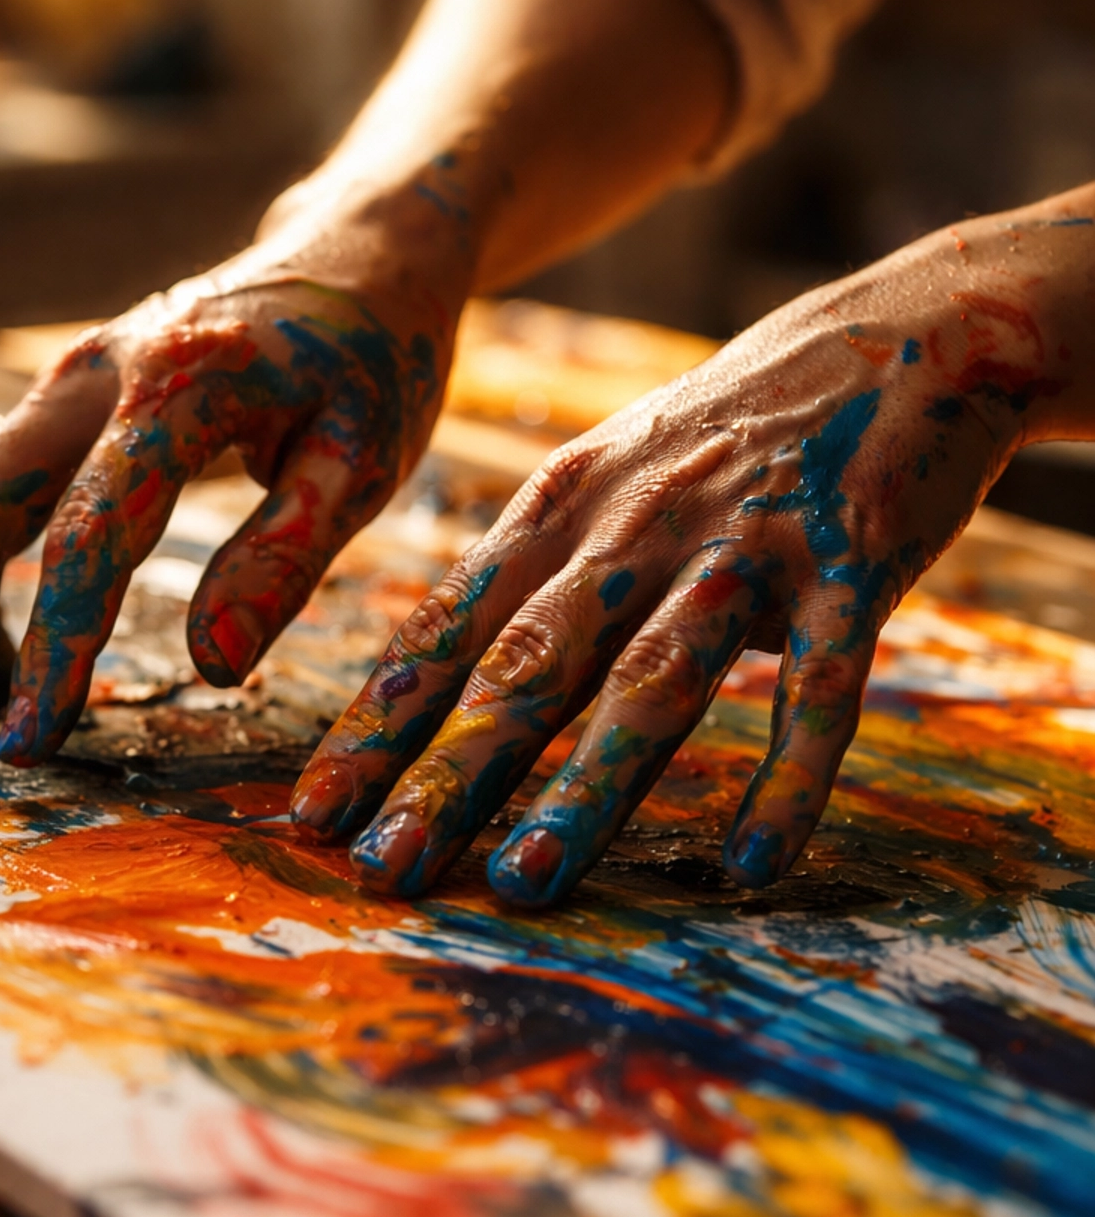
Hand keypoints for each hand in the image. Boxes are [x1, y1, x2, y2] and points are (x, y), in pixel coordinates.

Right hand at [0, 187, 461, 764]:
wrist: (355, 255)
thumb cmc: (371, 364)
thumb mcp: (363, 461)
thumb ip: (285, 559)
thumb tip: (214, 669)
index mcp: (179, 383)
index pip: (91, 534)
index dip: (56, 647)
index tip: (33, 744)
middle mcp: (95, 371)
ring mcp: (65, 382)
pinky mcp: (60, 403)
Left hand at [291, 200, 1094, 903]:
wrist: (902, 334)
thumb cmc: (728, 434)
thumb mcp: (610, 479)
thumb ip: (538, 575)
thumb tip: (441, 685)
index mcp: (563, 507)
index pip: (449, 628)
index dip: (380, 723)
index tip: (314, 810)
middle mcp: (638, 525)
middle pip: (528, 665)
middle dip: (447, 773)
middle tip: (382, 867)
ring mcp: (746, 546)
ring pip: (652, 680)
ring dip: (585, 788)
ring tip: (524, 881)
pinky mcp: (854, 567)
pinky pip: (820, 690)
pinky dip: (787, 779)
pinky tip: (752, 863)